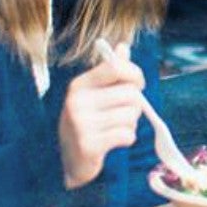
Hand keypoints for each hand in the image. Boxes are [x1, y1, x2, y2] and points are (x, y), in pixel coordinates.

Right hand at [58, 42, 145, 189]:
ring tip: (115, 128)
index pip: (116, 67)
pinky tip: (113, 141)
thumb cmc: (87, 122)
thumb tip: (123, 46)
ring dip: (130, 123)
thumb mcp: (94, 94)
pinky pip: (127, 135)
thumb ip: (110, 71)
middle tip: (123, 114)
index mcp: (78, 86)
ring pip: (131, 115)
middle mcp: (76, 102)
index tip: (138, 84)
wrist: (68, 160)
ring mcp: (80, 124)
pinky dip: (127, 139)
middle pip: (131, 94)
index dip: (135, 74)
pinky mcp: (88, 145)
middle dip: (135, 105)